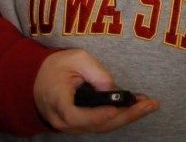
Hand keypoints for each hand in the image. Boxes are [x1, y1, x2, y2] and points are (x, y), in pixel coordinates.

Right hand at [33, 49, 157, 132]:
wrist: (36, 80)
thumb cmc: (55, 67)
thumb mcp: (75, 58)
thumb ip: (95, 72)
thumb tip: (115, 90)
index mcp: (58, 102)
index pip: (78, 116)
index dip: (98, 114)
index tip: (117, 107)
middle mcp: (64, 121)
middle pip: (98, 125)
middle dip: (127, 115)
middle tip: (149, 104)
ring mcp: (72, 126)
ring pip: (102, 127)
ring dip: (127, 116)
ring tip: (148, 105)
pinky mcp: (80, 125)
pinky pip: (101, 124)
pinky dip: (119, 116)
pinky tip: (135, 107)